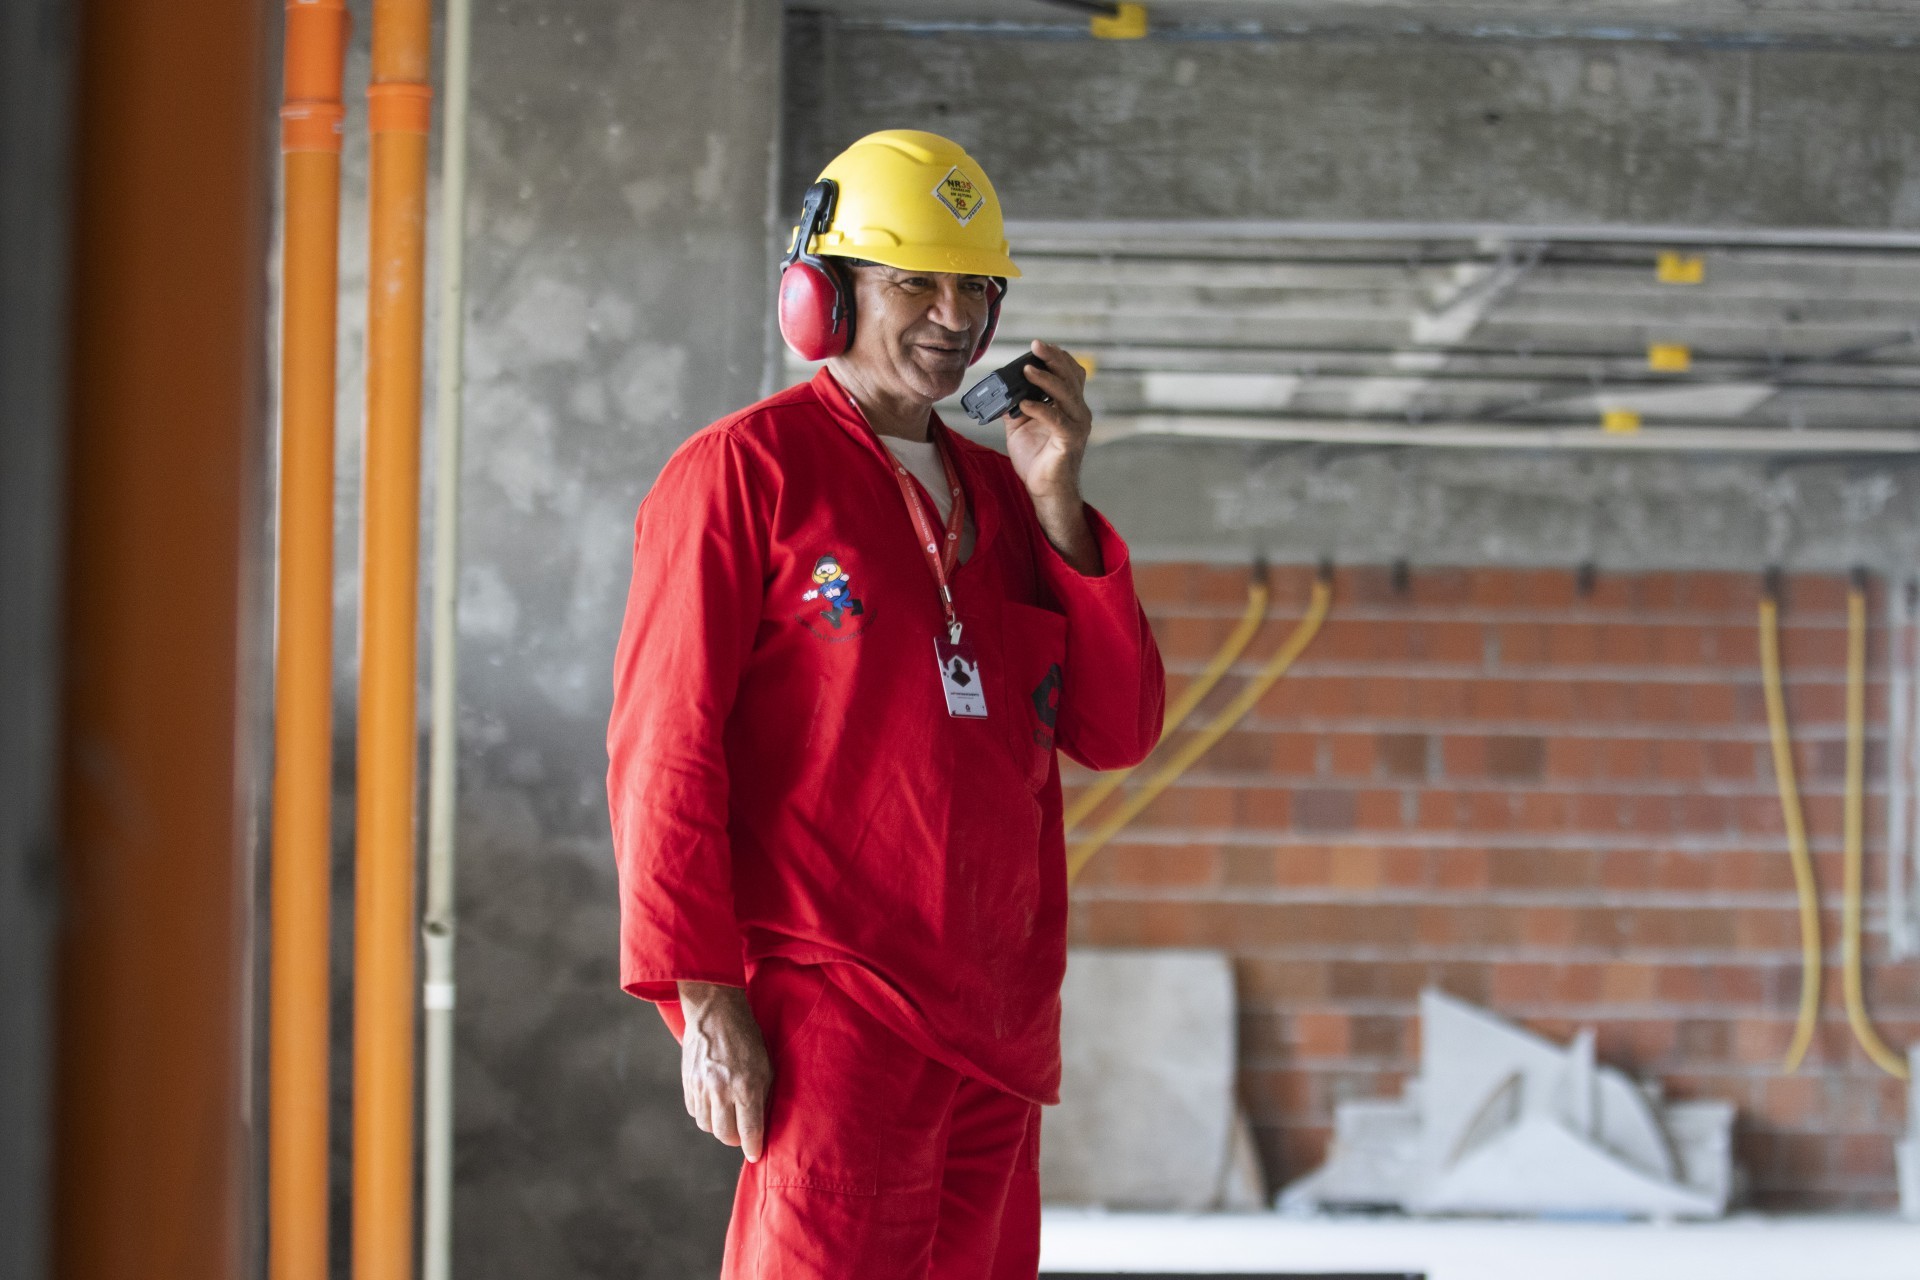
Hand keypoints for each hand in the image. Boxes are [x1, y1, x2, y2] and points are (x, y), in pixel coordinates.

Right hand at [678, 980, 770, 1162]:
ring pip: (707, 1126)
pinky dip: (704, 1113)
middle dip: (735, 1139)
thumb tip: (761, 1123)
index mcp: (746, 1086)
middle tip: (741, 1133)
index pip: (749, 1130)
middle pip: (724, 1134)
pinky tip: (713, 1103)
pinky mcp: (687, 1081)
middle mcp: (721, 1090)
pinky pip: (694, 1111)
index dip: (753, 1147)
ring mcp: (701, 1086)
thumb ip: (762, 1095)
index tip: (755, 1154)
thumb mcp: (765, 1065)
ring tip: (727, 1115)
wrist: (716, 1012)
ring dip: (719, 1126)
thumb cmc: (747, 1038)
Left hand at [1006, 340, 1101, 574]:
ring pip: (1067, 394)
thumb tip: (998, 389)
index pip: (1070, 373)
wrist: (1045, 490)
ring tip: (1028, 369)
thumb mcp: (1020, 426)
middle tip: (1035, 346)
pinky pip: (1056, 420)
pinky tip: (1024, 403)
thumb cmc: (1036, 459)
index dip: (1057, 357)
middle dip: (1053, 358)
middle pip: (1071, 377)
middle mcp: (1077, 412)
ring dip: (1046, 380)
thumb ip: (1014, 405)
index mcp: (1068, 405)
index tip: (1038, 346)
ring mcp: (1076, 426)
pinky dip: (1040, 409)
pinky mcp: (1069, 442)